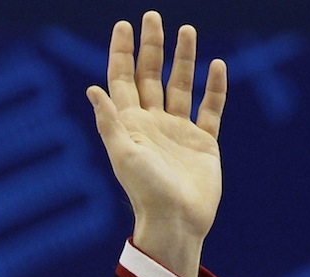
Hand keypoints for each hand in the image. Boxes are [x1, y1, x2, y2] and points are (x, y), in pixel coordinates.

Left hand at [87, 11, 227, 276]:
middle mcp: (152, 124)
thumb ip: (110, 122)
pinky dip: (215, 87)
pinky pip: (210, 109)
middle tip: (152, 16)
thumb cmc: (146, 192)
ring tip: (186, 30)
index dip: (122, 53)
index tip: (124, 25)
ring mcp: (178, 132)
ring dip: (183, 59)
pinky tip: (218, 65)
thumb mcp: (124, 155)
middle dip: (151, 47)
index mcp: (130, 126)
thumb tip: (91, 89)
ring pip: (181, 86)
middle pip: (150, 76)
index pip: (122, 81)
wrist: (176, 222)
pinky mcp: (203, 143)